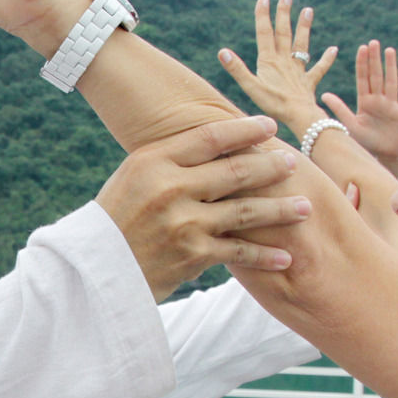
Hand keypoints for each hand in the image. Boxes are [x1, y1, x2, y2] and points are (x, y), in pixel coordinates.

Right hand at [95, 115, 310, 299]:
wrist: (93, 271)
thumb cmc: (116, 220)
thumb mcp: (134, 178)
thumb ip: (172, 162)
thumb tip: (219, 143)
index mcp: (153, 161)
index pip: (209, 137)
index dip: (244, 129)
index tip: (269, 126)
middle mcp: (169, 187)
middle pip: (235, 170)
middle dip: (270, 166)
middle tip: (293, 164)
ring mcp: (183, 222)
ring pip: (246, 210)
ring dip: (280, 210)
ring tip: (304, 208)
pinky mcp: (192, 255)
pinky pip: (239, 252)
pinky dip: (264, 256)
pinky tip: (285, 256)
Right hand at [218, 0, 335, 138]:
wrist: (298, 115)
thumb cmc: (273, 104)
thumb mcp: (250, 87)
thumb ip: (237, 69)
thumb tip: (222, 52)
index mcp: (269, 61)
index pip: (265, 33)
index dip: (263, 15)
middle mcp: (284, 61)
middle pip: (284, 33)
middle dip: (284, 13)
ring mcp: (298, 70)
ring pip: (301, 44)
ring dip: (304, 27)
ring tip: (308, 10)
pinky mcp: (309, 82)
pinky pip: (319, 68)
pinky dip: (326, 59)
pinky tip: (334, 49)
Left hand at [319, 41, 397, 176]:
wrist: (384, 156)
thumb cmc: (366, 142)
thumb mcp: (350, 125)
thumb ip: (339, 109)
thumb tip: (324, 94)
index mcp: (365, 102)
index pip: (363, 79)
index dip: (362, 64)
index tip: (362, 48)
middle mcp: (378, 100)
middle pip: (377, 76)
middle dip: (375, 60)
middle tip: (374, 42)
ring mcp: (392, 105)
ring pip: (391, 81)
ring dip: (391, 66)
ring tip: (389, 50)